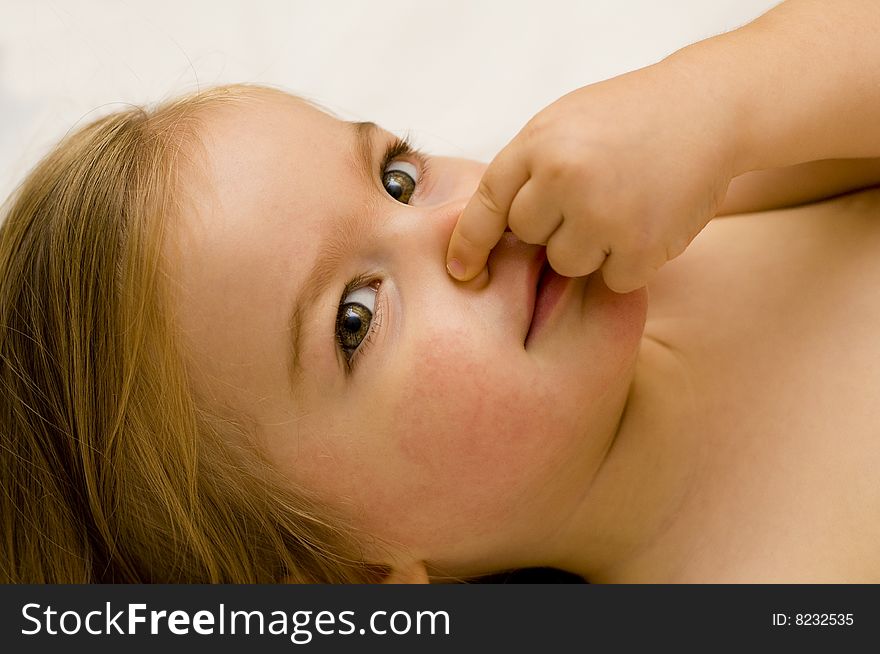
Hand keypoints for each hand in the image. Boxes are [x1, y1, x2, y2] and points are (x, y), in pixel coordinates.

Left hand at [446, 60, 738, 292]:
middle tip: (593, 193)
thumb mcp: (562, 123)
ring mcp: (603, 215)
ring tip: (623, 204)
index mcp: (537, 145)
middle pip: (529, 238)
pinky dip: (629, 262)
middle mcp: (564, 180)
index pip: (487, 207)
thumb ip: (526, 169)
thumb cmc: (629, 118)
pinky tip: (648, 223)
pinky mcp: (642, 245)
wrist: (708, 109)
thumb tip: (491, 234)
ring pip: (567, 264)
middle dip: (553, 226)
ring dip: (591, 247)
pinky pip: (613, 279)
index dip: (470, 244)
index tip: (462, 271)